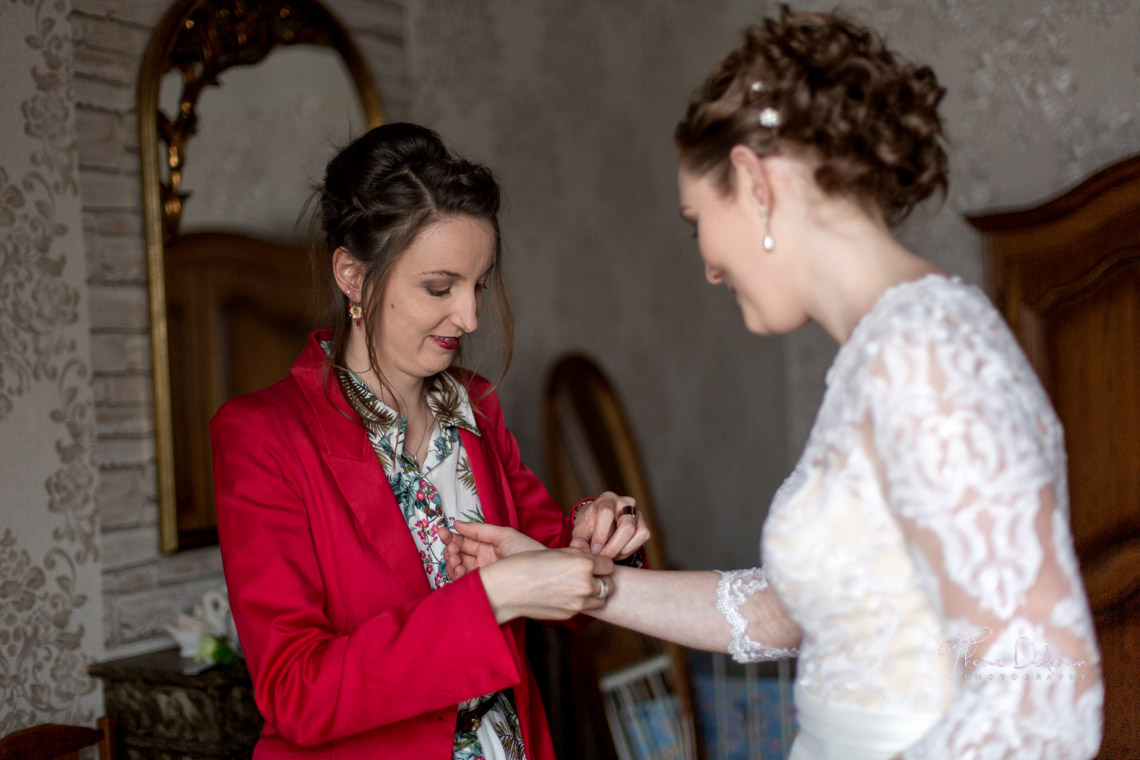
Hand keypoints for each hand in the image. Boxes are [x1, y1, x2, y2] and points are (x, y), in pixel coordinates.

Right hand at [440, 521, 541, 580]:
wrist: (543, 572)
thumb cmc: (528, 551)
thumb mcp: (504, 535)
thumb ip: (479, 530)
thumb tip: (457, 523)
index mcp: (487, 548)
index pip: (464, 541)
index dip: (451, 537)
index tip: (442, 532)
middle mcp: (483, 562)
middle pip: (458, 555)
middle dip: (450, 550)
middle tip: (451, 549)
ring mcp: (483, 575)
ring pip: (458, 570)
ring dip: (452, 564)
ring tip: (455, 560)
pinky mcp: (484, 587)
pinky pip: (465, 583)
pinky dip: (458, 577)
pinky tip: (460, 570)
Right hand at [480, 548, 614, 622]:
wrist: (507, 589)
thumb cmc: (527, 564)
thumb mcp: (557, 552)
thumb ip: (578, 556)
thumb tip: (591, 560)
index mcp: (583, 565)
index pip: (609, 565)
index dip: (601, 563)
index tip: (593, 563)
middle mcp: (585, 585)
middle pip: (610, 585)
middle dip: (602, 579)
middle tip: (589, 575)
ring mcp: (578, 603)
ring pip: (602, 600)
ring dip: (595, 594)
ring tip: (579, 587)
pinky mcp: (569, 614)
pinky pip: (585, 608)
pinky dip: (581, 602)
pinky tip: (566, 595)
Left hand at [571, 491, 649, 559]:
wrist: (599, 523)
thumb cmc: (590, 525)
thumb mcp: (580, 531)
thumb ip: (579, 542)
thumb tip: (583, 553)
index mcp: (606, 499)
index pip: (606, 512)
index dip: (600, 534)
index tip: (594, 550)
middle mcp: (625, 502)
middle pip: (627, 525)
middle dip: (614, 546)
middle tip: (603, 558)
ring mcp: (637, 512)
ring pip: (639, 532)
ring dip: (623, 549)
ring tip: (610, 555)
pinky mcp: (644, 525)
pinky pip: (643, 537)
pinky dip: (630, 549)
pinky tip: (618, 552)